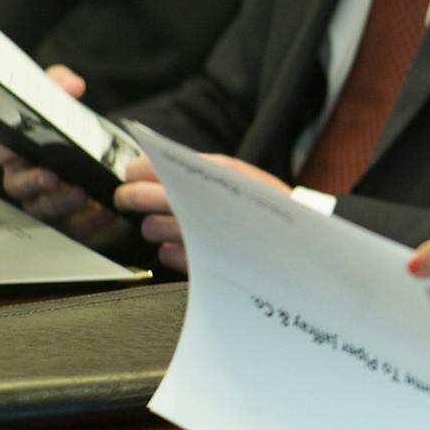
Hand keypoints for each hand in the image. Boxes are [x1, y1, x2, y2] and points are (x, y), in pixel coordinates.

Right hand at [0, 65, 125, 247]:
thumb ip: (59, 85)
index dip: (1, 150)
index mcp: (15, 151)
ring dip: (58, 202)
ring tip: (79, 193)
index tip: (12, 145)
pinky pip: (71, 228)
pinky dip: (87, 221)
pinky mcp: (67, 221)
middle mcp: (23, 179)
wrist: (102, 155)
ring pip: (40, 210)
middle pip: (17, 185)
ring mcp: (42, 202)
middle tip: (52, 175)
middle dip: (33, 181)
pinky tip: (103, 211)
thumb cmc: (69, 130)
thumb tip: (71, 85)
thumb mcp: (61, 101)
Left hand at [111, 152, 292, 273]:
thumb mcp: (236, 175)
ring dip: (153, 227)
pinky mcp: (202, 263)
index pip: (153, 166)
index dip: (136, 172)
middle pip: (143, 197)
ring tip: (162, 226)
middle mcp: (205, 201)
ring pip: (152, 228)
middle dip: (131, 198)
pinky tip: (181, 247)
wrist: (301, 241)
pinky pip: (168, 255)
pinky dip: (170, 252)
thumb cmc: (266, 205)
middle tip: (128, 199)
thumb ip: (198, 168)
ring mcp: (202, 234)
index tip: (131, 175)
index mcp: (214, 172)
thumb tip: (148, 167)